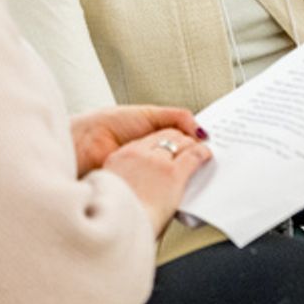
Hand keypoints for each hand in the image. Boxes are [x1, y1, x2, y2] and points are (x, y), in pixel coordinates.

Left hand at [70, 105, 204, 176]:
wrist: (86, 142)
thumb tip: (202, 130)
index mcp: (158, 138)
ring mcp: (150, 174)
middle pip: (184, 160)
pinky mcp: (143, 188)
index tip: (217, 148)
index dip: (201, 146)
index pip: (187, 144)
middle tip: (214, 160)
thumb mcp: (149, 113)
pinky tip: (183, 186)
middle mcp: (156, 157)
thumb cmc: (111, 123)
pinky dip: (174, 189)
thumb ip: (177, 117)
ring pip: (177, 177)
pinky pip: (164, 190)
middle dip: (197, 160)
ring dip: (187, 176)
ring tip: (201, 173)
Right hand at [103, 130, 212, 234]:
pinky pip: (192, 155)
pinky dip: (202, 153)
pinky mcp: (173, 173)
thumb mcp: (115, 191)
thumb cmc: (116, 217)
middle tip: (185, 147)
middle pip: (163, 137)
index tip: (165, 148)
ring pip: (178, 141)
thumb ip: (128, 182)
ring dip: (189, 144)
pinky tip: (206, 155)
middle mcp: (137, 155)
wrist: (117, 227)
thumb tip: (142, 186)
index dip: (158, 143)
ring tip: (196, 149)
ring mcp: (155, 162)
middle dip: (176, 141)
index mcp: (118, 159)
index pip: (144, 141)